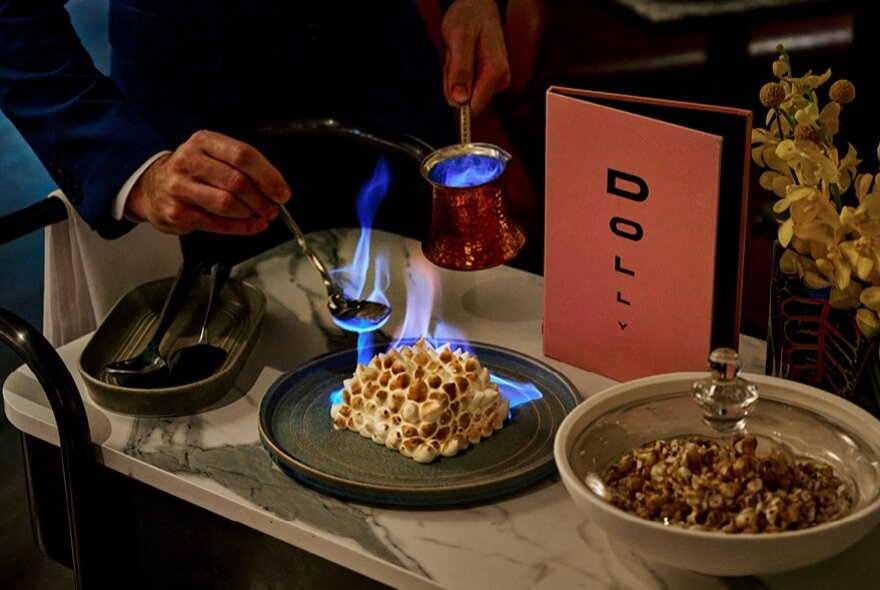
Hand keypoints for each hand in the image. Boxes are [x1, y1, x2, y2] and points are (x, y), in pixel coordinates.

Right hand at [126, 130, 290, 235]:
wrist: (152, 187)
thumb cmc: (193, 172)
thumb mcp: (213, 156)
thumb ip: (242, 167)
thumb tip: (275, 189)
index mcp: (203, 142)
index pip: (243, 155)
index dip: (268, 175)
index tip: (282, 192)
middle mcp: (189, 161)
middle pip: (236, 181)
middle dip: (261, 199)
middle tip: (272, 208)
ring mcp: (180, 188)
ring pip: (227, 204)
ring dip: (250, 213)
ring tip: (260, 215)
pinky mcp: (177, 213)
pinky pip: (217, 224)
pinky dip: (241, 228)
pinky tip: (252, 226)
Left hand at [441, 0, 510, 115]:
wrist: (477, 6)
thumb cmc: (468, 17)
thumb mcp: (459, 39)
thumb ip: (460, 70)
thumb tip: (460, 100)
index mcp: (496, 71)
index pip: (474, 106)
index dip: (455, 93)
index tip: (452, 69)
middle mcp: (500, 79)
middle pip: (467, 101)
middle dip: (453, 81)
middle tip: (454, 56)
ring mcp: (496, 80)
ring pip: (464, 94)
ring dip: (454, 75)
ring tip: (458, 53)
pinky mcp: (490, 79)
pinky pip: (466, 86)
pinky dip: (457, 72)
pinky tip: (461, 56)